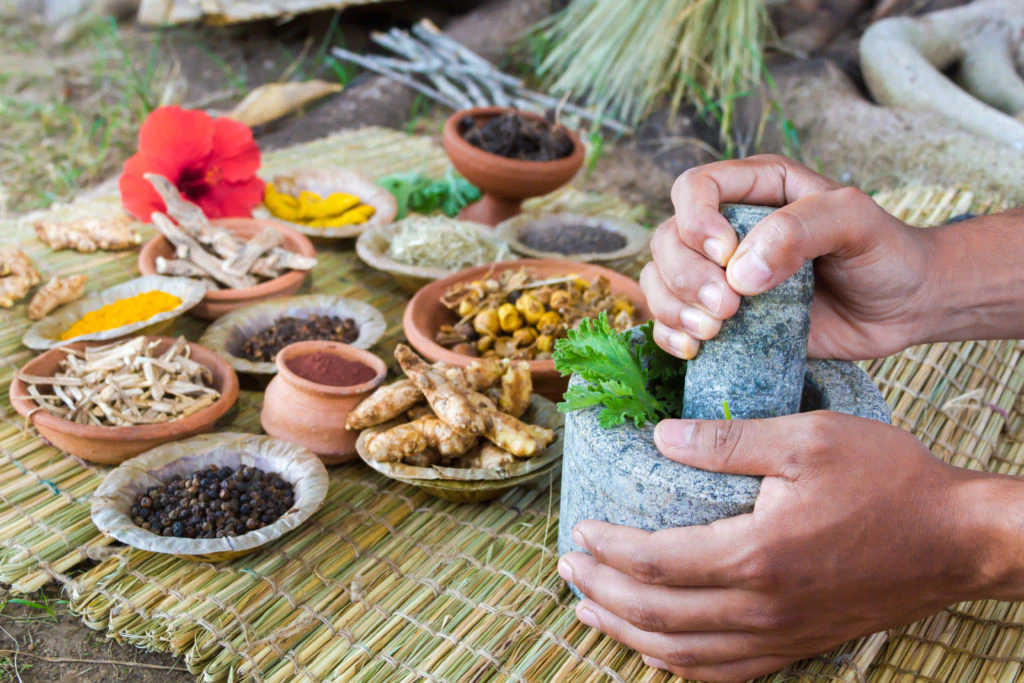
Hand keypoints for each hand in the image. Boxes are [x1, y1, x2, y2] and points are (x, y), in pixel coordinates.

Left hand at [558, 412, 990, 681]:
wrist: (958, 539)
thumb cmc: (888, 480)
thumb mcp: (807, 438)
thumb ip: (727, 439)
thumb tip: (659, 437)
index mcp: (756, 555)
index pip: (657, 563)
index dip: (609, 549)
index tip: (581, 528)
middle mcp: (762, 608)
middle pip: (657, 615)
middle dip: (602, 593)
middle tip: (569, 567)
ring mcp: (781, 635)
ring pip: (683, 653)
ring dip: (628, 633)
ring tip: (590, 610)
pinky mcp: (799, 644)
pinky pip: (725, 671)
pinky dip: (679, 663)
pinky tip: (658, 648)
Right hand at [641, 155, 934, 360]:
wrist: (907, 306)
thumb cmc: (886, 252)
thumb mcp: (855, 221)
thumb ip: (799, 230)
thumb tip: (739, 273)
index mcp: (756, 189)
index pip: (694, 187)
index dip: (696, 220)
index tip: (726, 256)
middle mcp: (728, 228)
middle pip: (668, 240)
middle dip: (686, 277)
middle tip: (727, 309)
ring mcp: (720, 276)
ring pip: (660, 280)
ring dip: (673, 308)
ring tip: (712, 332)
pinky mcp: (722, 318)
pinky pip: (670, 322)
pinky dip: (670, 336)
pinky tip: (695, 350)